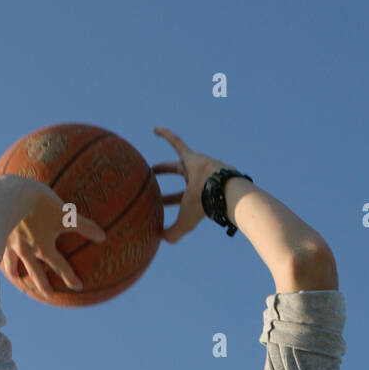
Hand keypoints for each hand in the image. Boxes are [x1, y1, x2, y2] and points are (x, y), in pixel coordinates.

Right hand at [0, 178, 105, 295]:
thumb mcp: (65, 214)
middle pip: (36, 273)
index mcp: (43, 248)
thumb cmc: (40, 205)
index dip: (70, 277)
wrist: (9, 195)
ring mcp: (11, 246)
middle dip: (42, 285)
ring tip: (18, 278)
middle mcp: (27, 252)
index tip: (77, 287)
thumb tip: (103, 236)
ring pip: (13, 266)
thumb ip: (83, 226)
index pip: (60, 266)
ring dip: (17, 274)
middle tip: (49, 294)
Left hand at [151, 127, 224, 243]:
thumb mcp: (186, 222)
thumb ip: (174, 233)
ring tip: (151, 159)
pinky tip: (154, 129)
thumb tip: (160, 239)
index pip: (179, 198)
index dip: (168, 201)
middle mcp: (196, 179)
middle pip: (178, 176)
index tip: (157, 203)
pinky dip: (167, 136)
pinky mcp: (191, 156)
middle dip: (165, 178)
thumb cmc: (202, 206)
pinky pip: (177, 142)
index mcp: (195, 194)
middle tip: (151, 177)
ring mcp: (195, 166)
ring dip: (165, 163)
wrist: (217, 189)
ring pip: (177, 161)